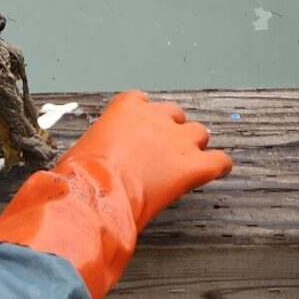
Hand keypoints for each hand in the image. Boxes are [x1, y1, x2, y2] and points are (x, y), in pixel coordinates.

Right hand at [0, 91, 231, 298]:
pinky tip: (217, 172)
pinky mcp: (194, 166)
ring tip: (184, 165)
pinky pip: (220, 160)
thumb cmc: (78, 176)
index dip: (144, 122)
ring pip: (199, 133)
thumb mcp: (83, 151)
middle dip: (170, 132)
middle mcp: (156, 116)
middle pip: (175, 115)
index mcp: (127, 107)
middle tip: (160, 156)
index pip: (143, 103)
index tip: (139, 138)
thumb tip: (83, 166)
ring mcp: (178, 140)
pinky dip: (219, 166)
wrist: (92, 195)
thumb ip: (97, 148)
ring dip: (193, 147)